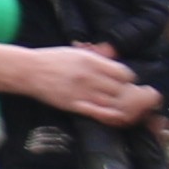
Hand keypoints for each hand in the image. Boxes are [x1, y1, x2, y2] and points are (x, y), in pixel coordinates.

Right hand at [0, 43, 156, 125]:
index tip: (129, 84)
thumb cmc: (52, 59)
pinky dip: (114, 116)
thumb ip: (97, 57)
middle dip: (133, 95)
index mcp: (92, 60)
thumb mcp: (77, 51)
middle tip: (140, 99)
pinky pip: (100, 113)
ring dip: (127, 107)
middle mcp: (91, 76)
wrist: (28, 70)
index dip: (130, 80)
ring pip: (115, 103)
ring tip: (135, 110)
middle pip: (123, 89)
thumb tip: (115, 61)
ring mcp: (83, 92)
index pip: (124, 73)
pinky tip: (120, 117)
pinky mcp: (75, 105)